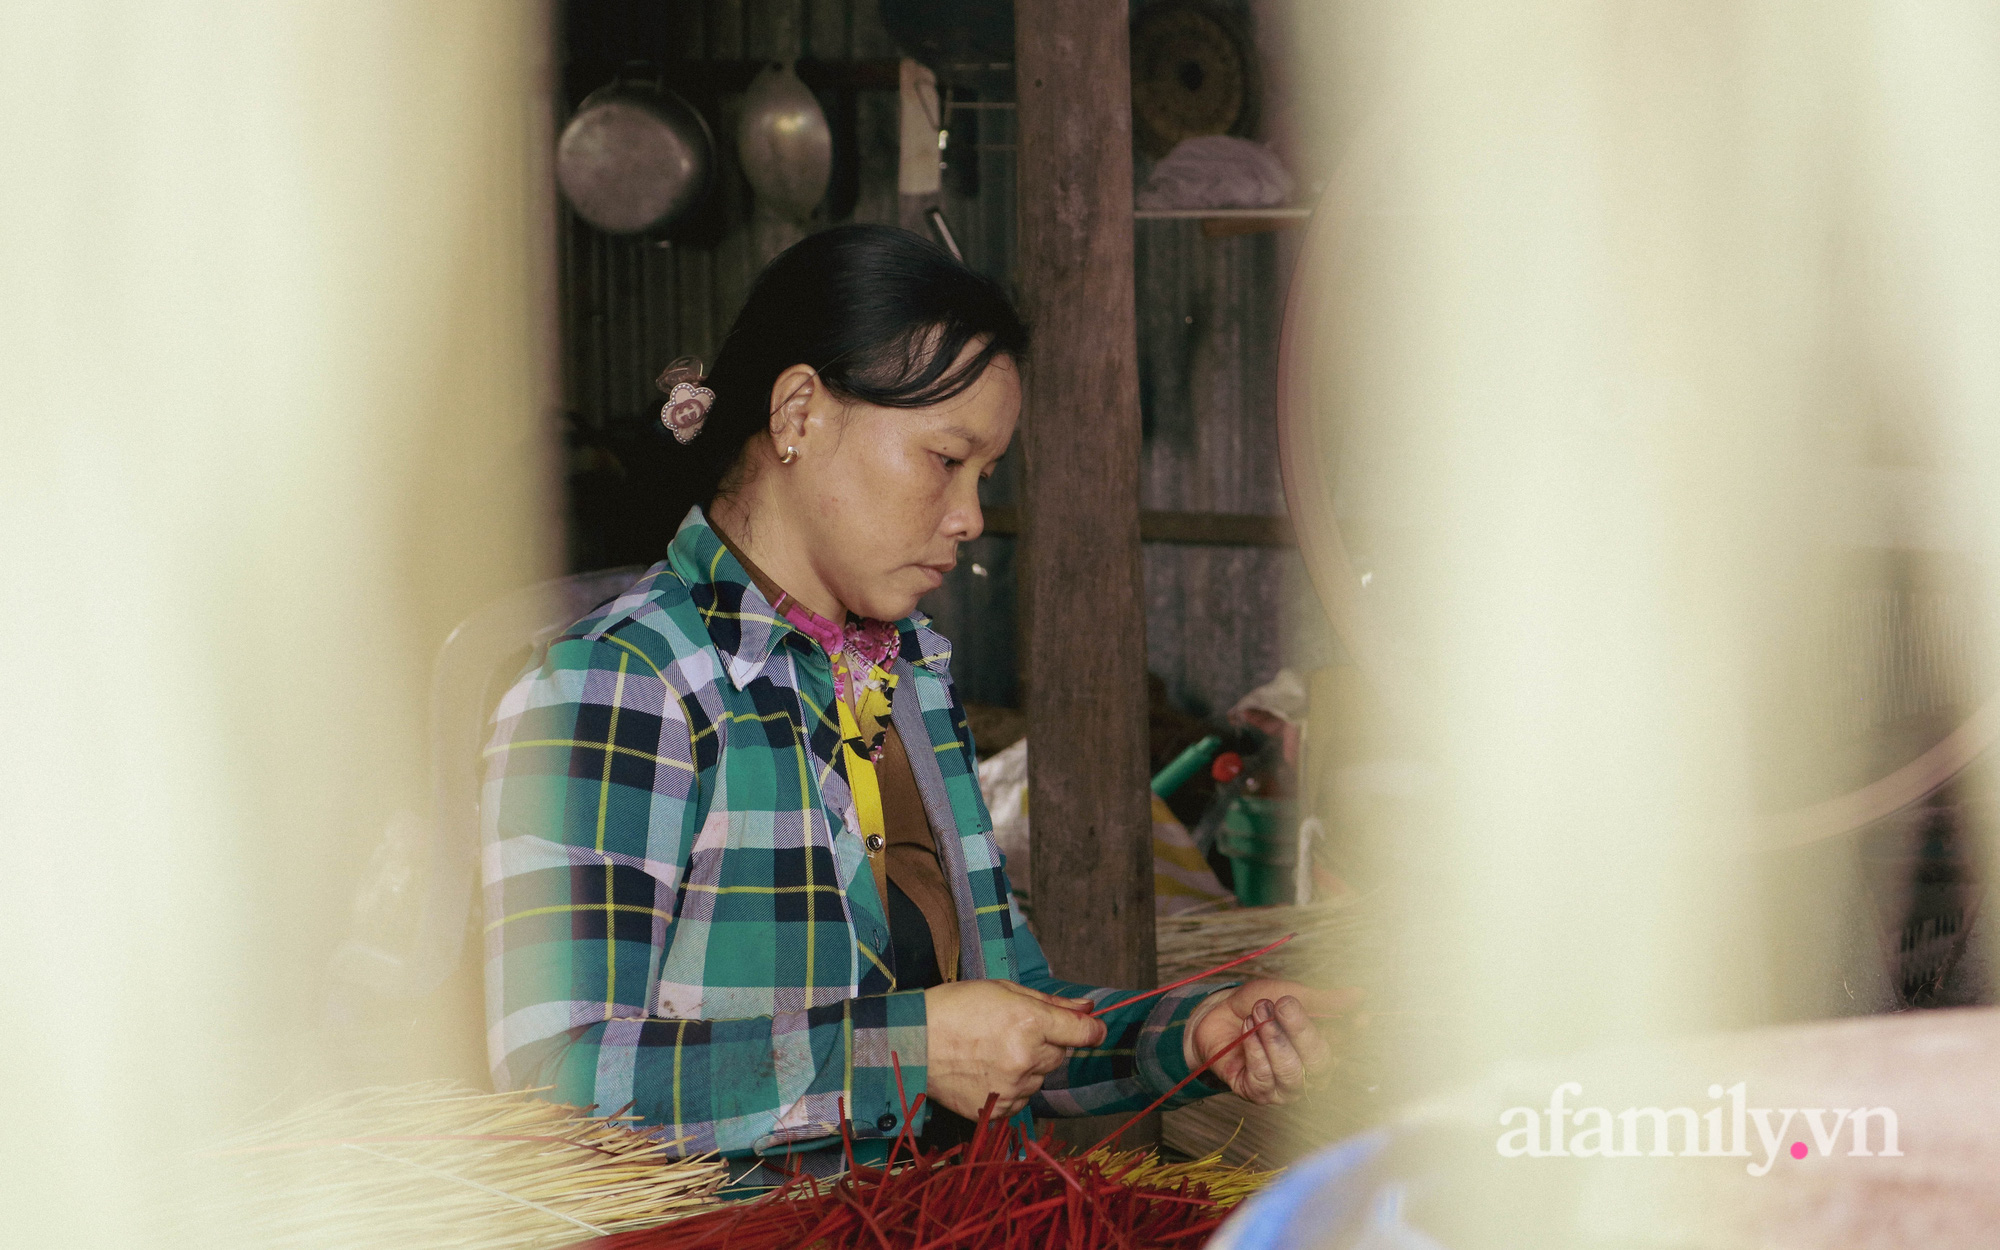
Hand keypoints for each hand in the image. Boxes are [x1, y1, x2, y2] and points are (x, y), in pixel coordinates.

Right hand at [922, 980, 1106, 1120]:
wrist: (912, 1042)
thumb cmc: (956, 1008)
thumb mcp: (1003, 991)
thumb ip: (1051, 1003)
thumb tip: (1088, 1009)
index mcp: (1030, 1023)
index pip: (1083, 1033)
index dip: (1091, 1030)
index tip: (1091, 1030)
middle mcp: (1026, 1058)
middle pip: (1059, 1056)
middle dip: (1045, 1044)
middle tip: (1012, 1033)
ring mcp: (1012, 1087)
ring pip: (1040, 1079)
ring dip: (1027, 1067)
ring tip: (992, 1052)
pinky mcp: (997, 1108)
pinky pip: (1021, 1099)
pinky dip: (1011, 1087)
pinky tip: (986, 1071)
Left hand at [1186, 979, 1357, 1104]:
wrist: (1215, 1015)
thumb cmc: (1255, 1005)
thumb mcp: (1287, 993)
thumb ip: (1322, 1000)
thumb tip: (1359, 994)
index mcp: (1321, 1046)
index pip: (1344, 1045)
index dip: (1352, 1033)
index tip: (1359, 1017)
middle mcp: (1308, 1072)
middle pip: (1320, 1062)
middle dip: (1302, 1031)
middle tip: (1284, 1004)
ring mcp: (1284, 1087)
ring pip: (1291, 1072)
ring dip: (1274, 1039)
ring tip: (1259, 1012)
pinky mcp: (1258, 1094)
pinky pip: (1263, 1076)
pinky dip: (1255, 1049)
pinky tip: (1247, 1029)